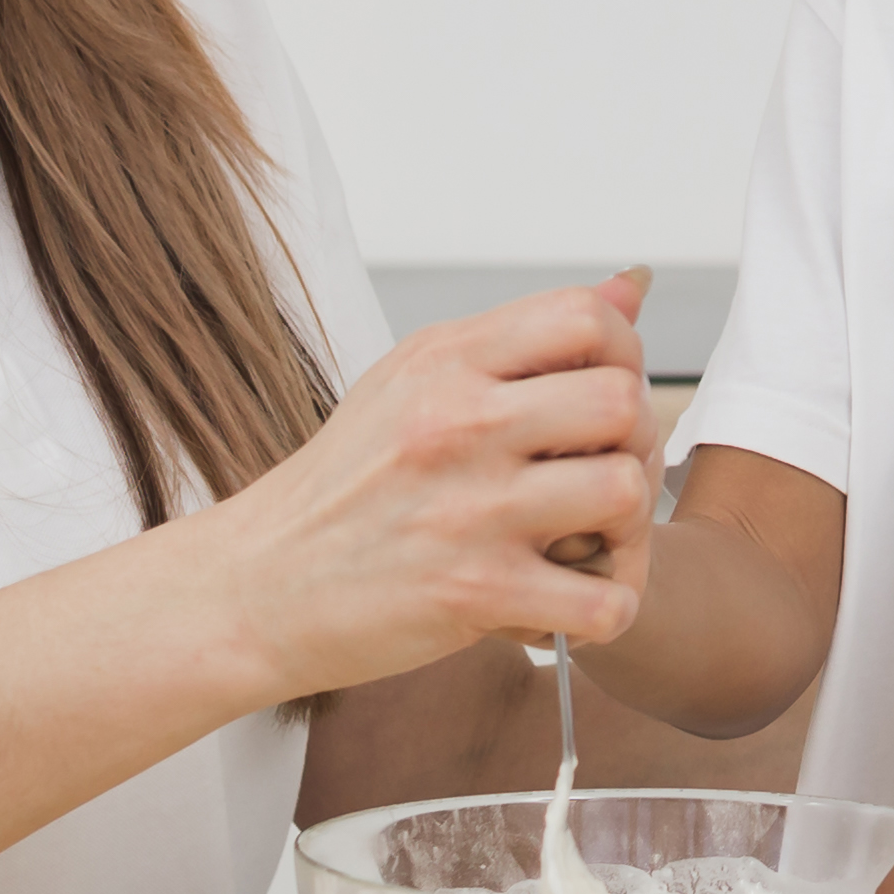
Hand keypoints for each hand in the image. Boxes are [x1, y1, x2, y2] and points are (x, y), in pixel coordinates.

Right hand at [205, 278, 656, 700]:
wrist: (258, 584)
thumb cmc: (343, 486)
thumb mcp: (414, 382)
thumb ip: (524, 339)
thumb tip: (633, 286)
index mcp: (446, 361)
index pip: (587, 316)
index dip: (623, 357)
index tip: (600, 399)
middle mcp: (459, 422)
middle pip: (622, 400)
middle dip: (635, 443)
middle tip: (601, 477)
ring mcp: (469, 508)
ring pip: (624, 491)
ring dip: (627, 527)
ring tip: (589, 541)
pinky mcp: (474, 592)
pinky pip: (602, 598)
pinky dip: (606, 607)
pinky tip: (569, 600)